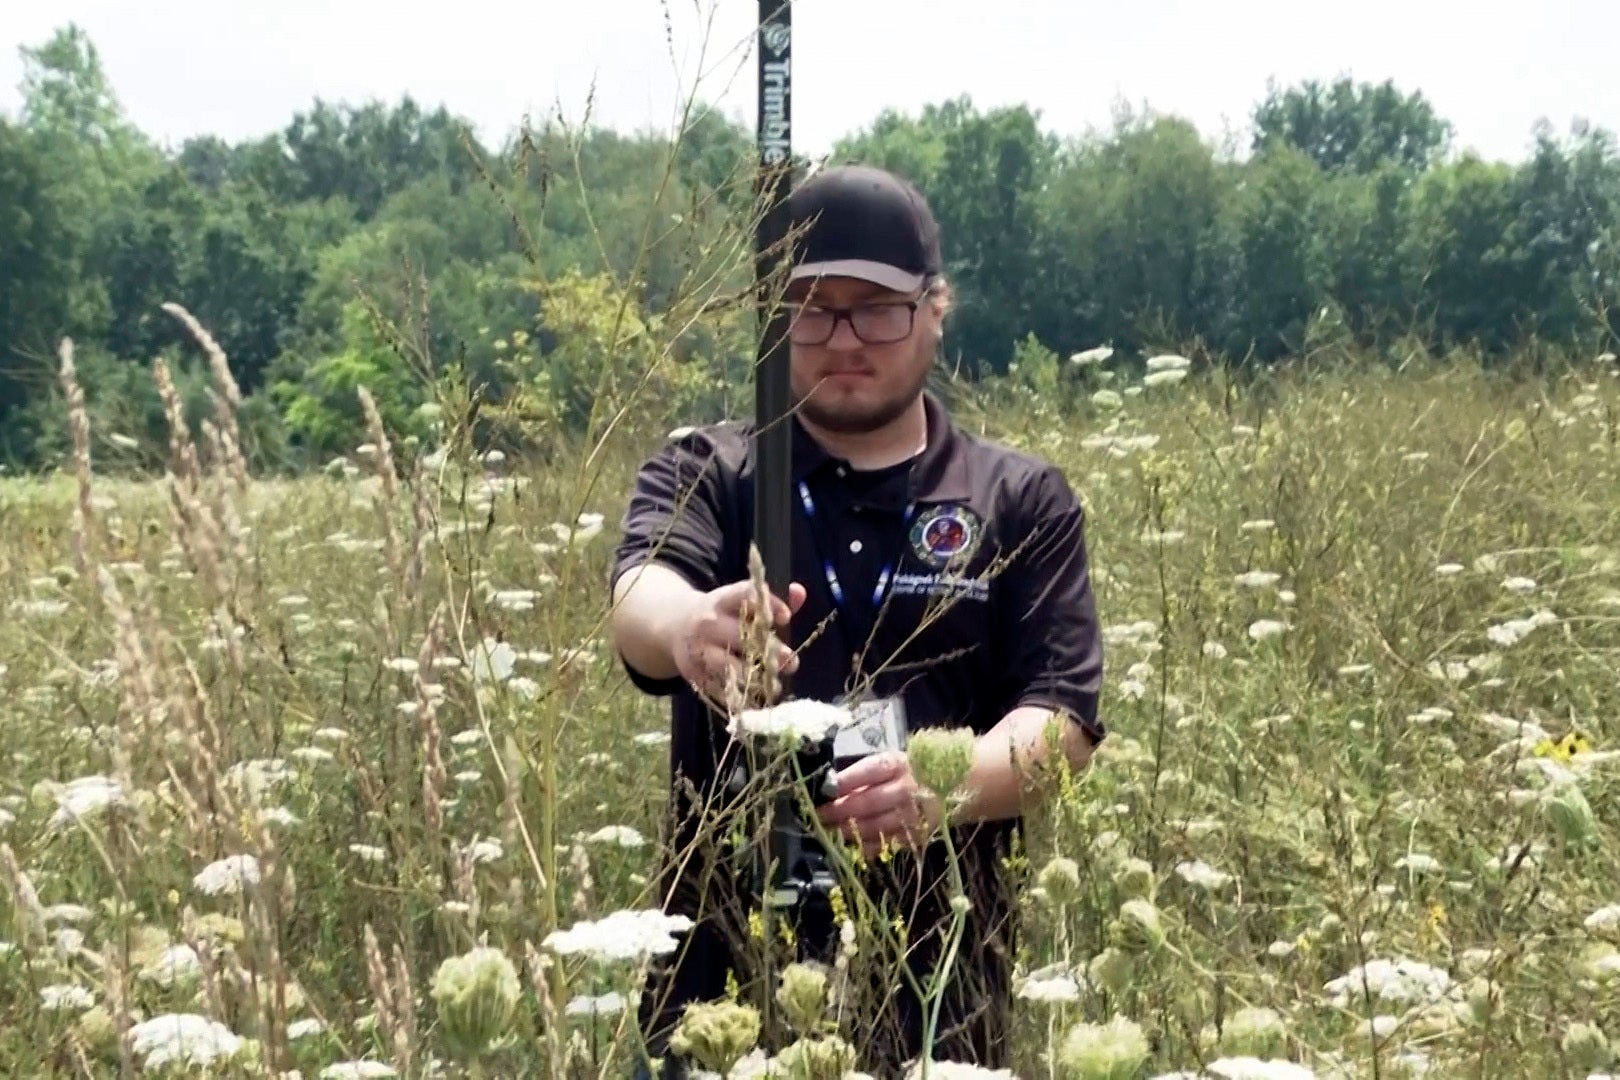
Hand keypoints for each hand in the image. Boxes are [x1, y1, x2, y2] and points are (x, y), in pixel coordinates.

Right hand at [671, 579, 807, 702]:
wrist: (674, 627)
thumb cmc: (721, 614)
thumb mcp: (739, 601)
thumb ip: (771, 599)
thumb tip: (800, 593)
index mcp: (722, 600)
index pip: (744, 596)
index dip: (767, 605)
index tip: (786, 618)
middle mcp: (708, 623)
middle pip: (738, 635)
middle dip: (766, 650)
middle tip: (790, 661)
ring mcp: (699, 650)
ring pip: (727, 666)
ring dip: (754, 679)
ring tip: (776, 686)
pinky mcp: (695, 674)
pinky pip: (719, 688)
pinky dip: (741, 696)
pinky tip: (759, 699)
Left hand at [816, 751, 943, 859]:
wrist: (959, 784)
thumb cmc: (914, 771)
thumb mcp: (893, 763)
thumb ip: (866, 775)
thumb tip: (831, 788)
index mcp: (898, 765)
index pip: (869, 771)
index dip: (845, 782)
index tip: (824, 791)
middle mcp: (907, 788)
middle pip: (870, 801)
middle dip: (841, 810)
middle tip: (819, 816)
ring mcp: (914, 814)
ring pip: (878, 826)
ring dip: (851, 831)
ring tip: (831, 832)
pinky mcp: (919, 834)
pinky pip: (889, 843)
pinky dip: (869, 846)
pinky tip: (853, 846)